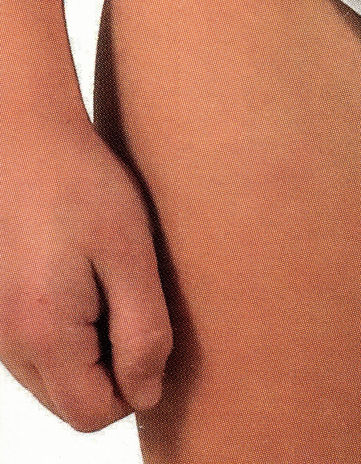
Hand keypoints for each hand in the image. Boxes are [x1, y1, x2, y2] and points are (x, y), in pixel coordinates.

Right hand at [0, 120, 171, 430]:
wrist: (24, 138)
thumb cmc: (83, 187)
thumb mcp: (131, 254)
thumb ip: (142, 330)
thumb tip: (147, 392)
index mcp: (42, 334)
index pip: (93, 415)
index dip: (136, 387)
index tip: (153, 333)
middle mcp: (8, 342)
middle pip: (71, 403)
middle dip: (114, 370)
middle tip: (133, 300)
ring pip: (54, 378)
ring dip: (92, 349)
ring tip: (111, 283)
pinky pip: (39, 348)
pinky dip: (70, 330)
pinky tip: (88, 277)